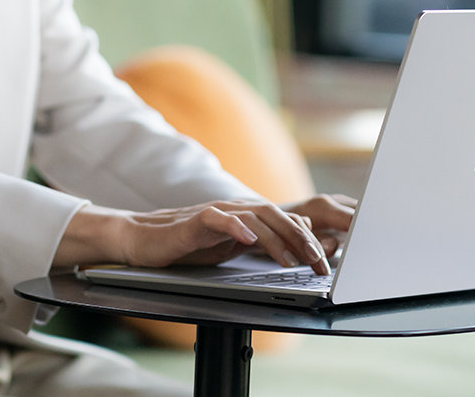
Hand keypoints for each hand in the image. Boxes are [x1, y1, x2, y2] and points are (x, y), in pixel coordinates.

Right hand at [57, 196, 349, 274]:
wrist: (145, 238)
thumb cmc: (190, 244)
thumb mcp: (233, 249)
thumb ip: (262, 247)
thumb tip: (299, 253)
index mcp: (249, 216)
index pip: (288, 222)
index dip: (311, 241)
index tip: (328, 264)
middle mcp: (238, 209)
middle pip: (279, 217)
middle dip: (303, 242)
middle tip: (321, 266)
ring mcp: (218, 212)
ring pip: (256, 217)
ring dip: (278, 239)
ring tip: (294, 260)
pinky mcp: (195, 219)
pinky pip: (219, 219)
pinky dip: (235, 227)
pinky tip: (248, 239)